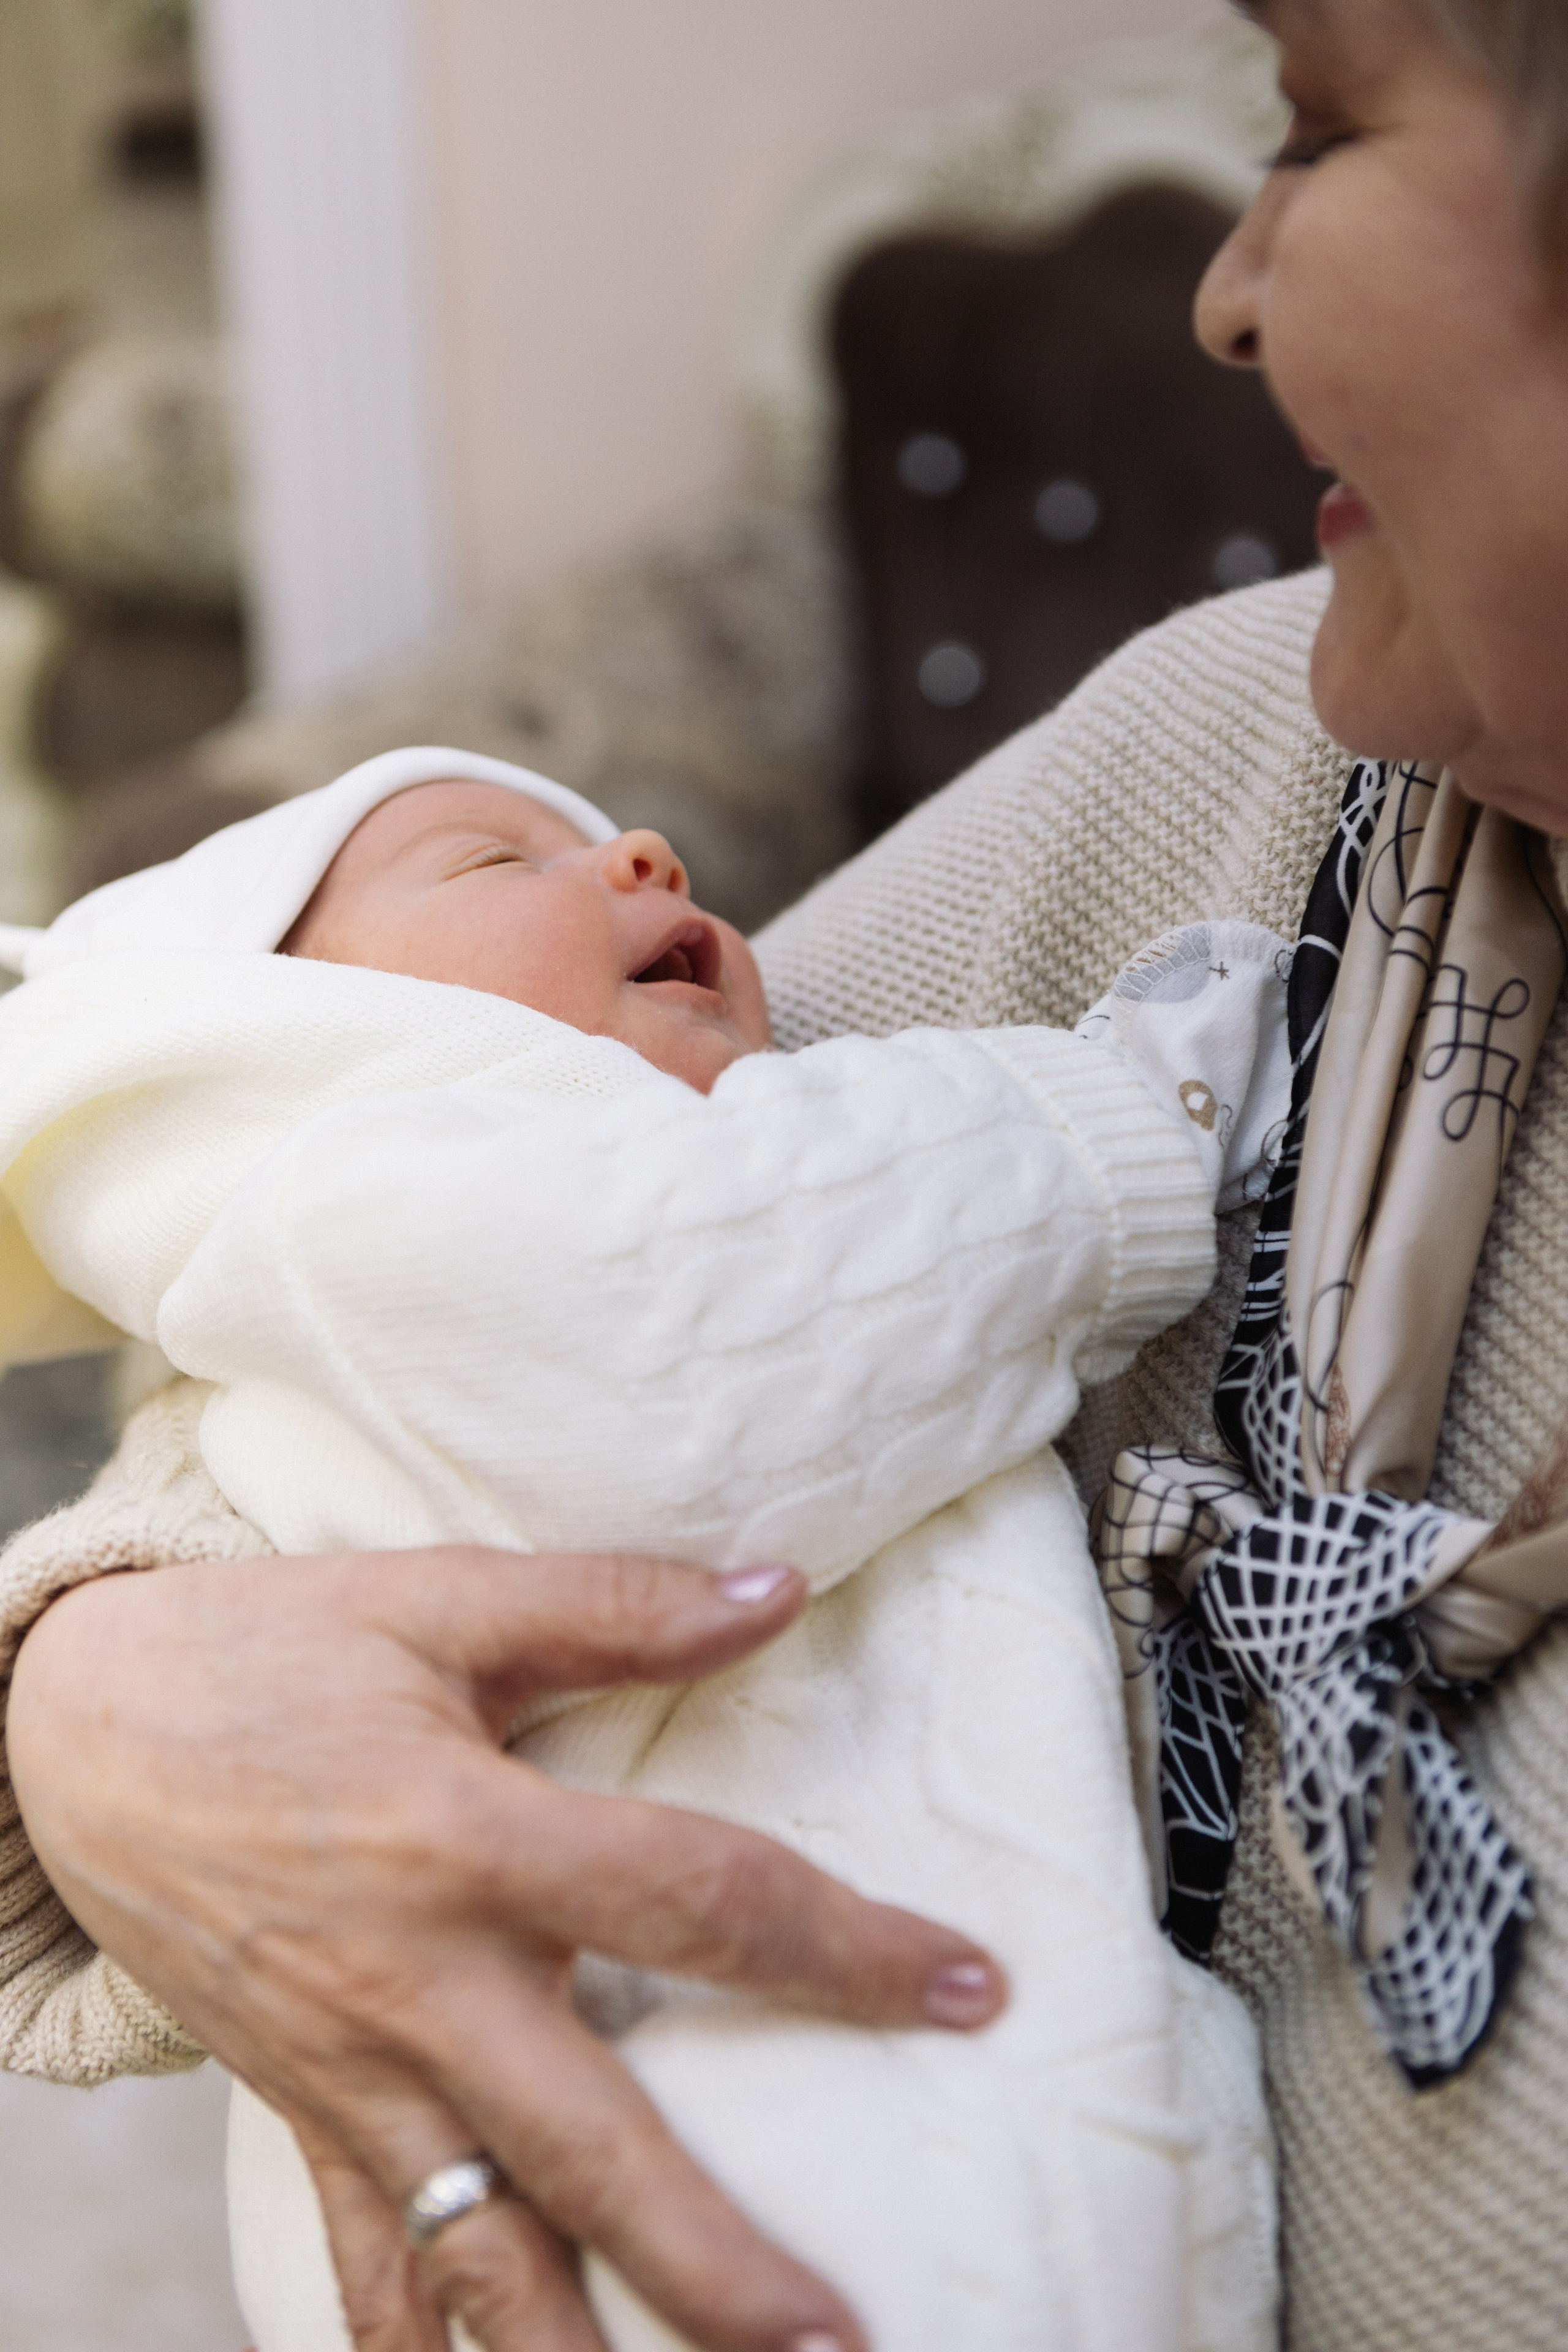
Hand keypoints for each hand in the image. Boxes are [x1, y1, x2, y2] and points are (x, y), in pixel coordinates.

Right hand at [8, 1549, 1004, 2350]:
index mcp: (469, 1834)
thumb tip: (779, 1587)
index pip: (696, 1901)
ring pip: (478, 2254)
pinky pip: (364, 2269)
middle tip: (845, 2341)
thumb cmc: (268, 1653)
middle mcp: (416, 1979)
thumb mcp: (436, 1601)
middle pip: (592, 2147)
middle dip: (720, 2263)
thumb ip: (615, 1606)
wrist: (66, 1729)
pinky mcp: (300, 2113)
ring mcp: (349, 2069)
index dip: (844, 1948)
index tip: (969, 1987)